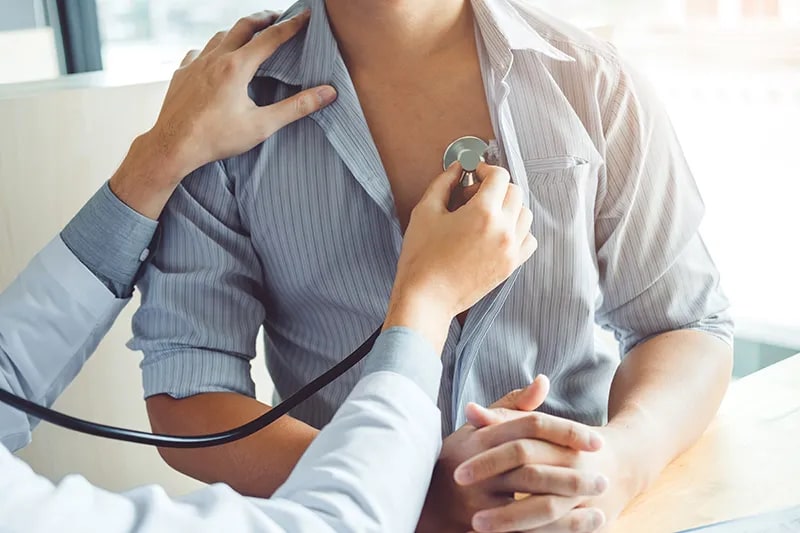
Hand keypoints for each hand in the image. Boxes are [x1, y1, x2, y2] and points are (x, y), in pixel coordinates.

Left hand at [110, 10, 336, 218]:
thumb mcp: (262, 125)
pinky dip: (211, 49)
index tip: (304, 15)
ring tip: (248, 34)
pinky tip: (213, 58)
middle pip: (243, 26)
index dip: (291, 25)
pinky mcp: (181, 74)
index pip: (271, 38)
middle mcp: (215, 58)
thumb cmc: (217, 138)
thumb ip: (297, 107)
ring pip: (219, 36)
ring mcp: (195, 64)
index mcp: (237, 67)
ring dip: (237, 31)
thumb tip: (327, 93)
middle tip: (277, 16)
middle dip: (263, 18)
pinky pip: (198, 52)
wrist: (173, 146)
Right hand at [385, 163, 536, 350]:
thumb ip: (444, 183)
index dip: (485, 169)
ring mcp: (511, 250)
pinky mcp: (511, 266)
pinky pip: (528, 239)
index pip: (499, 176)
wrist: (427, 297)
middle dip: (495, 187)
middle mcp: (503, 230)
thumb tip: (458, 168)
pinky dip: (518, 230)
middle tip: (473, 196)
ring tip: (485, 215)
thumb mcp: (426, 211)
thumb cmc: (422, 256)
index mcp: (483, 213)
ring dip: (508, 207)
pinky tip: (497, 233)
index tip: (474, 174)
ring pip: (525, 214)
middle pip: (515, 192)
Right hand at [416, 377, 606, 532]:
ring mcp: (480, 496)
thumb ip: (514, 405)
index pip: (531, 426)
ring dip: (567, 500)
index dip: (566, 432)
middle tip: (604, 477)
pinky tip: (580, 526)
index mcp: (484, 436)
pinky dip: (554, 529)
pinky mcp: (483, 522)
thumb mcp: (480, 427)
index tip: (597, 441)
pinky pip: (523, 527)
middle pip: (533, 464)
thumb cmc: (459, 457)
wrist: (426, 498)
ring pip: (530, 497)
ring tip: (598, 502)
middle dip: (571, 472)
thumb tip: (544, 380)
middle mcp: (481, 463)